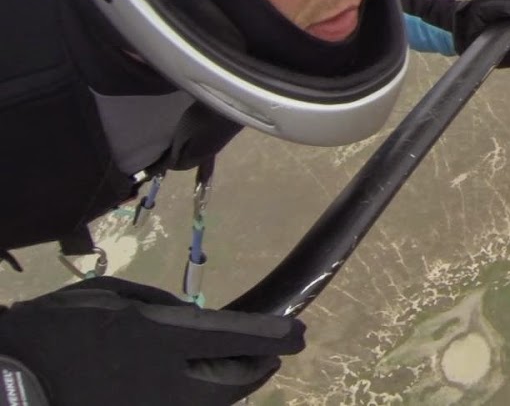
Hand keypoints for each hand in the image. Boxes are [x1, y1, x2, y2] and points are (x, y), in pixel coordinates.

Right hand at [0, 276, 304, 405]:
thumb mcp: (108, 296)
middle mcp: (165, 382)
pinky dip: (205, 399)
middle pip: (235, 381)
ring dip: (235, 386)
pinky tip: (204, 385)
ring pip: (215, 404)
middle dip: (261, 366)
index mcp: (157, 339)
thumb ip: (159, 307)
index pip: (234, 338)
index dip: (273, 336)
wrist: (10, 381)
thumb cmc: (55, 328)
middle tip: (275, 352)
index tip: (300, 334)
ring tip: (249, 368)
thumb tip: (194, 321)